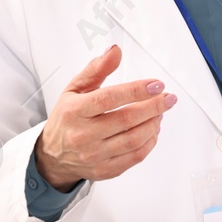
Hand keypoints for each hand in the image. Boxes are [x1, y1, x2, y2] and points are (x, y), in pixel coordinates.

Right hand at [34, 44, 177, 188]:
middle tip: (168, 98)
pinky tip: (153, 129)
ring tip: (160, 112)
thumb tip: (115, 51)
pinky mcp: (105, 170)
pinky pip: (135, 157)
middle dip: (154, 106)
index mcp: (74, 111)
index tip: (157, 84)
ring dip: (154, 123)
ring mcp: (94, 155)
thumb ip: (96, 69)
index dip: (136, 90)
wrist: (53, 156)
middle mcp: (83, 135)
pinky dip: (150, 141)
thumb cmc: (67, 119)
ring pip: (134, 140)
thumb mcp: (74, 89)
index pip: (108, 99)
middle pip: (126, 120)